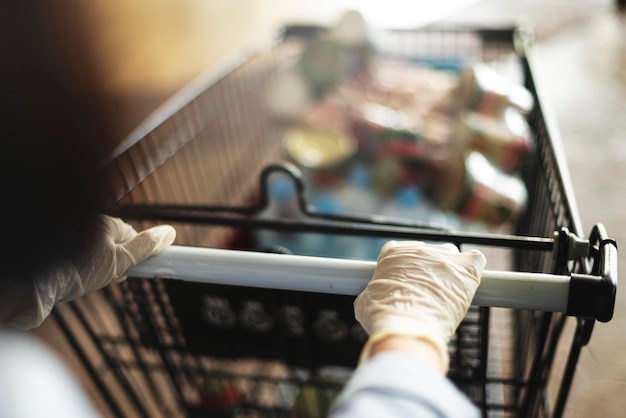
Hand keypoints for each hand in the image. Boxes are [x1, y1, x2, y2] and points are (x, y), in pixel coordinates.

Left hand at [9, 216, 175, 328]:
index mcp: (106, 224)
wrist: (39, 282)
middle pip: (115, 243)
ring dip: (101, 266)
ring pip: (98, 252)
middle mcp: (89, 226)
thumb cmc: (78, 269)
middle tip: (114, 276)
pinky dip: (84, 269)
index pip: (132, 234)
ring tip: (93, 279)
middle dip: (118, 260)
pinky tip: (80, 279)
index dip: (137, 252)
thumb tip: (169, 233)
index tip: (137, 266)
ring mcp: (74, 239)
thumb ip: (146, 248)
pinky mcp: (63, 252)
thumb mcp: (120, 261)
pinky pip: (82, 258)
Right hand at [354, 241, 484, 370]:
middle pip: (427, 254)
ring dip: (450, 271)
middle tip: (425, 295)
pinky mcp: (465, 268)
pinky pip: (475, 260)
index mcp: (392, 253)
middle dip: (427, 271)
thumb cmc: (382, 316)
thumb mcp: (365, 302)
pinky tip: (468, 284)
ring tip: (446, 294)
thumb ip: (374, 293)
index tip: (404, 285)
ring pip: (451, 255)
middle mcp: (418, 249)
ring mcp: (443, 256)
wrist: (406, 326)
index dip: (404, 270)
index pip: (401, 253)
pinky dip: (473, 270)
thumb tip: (375, 301)